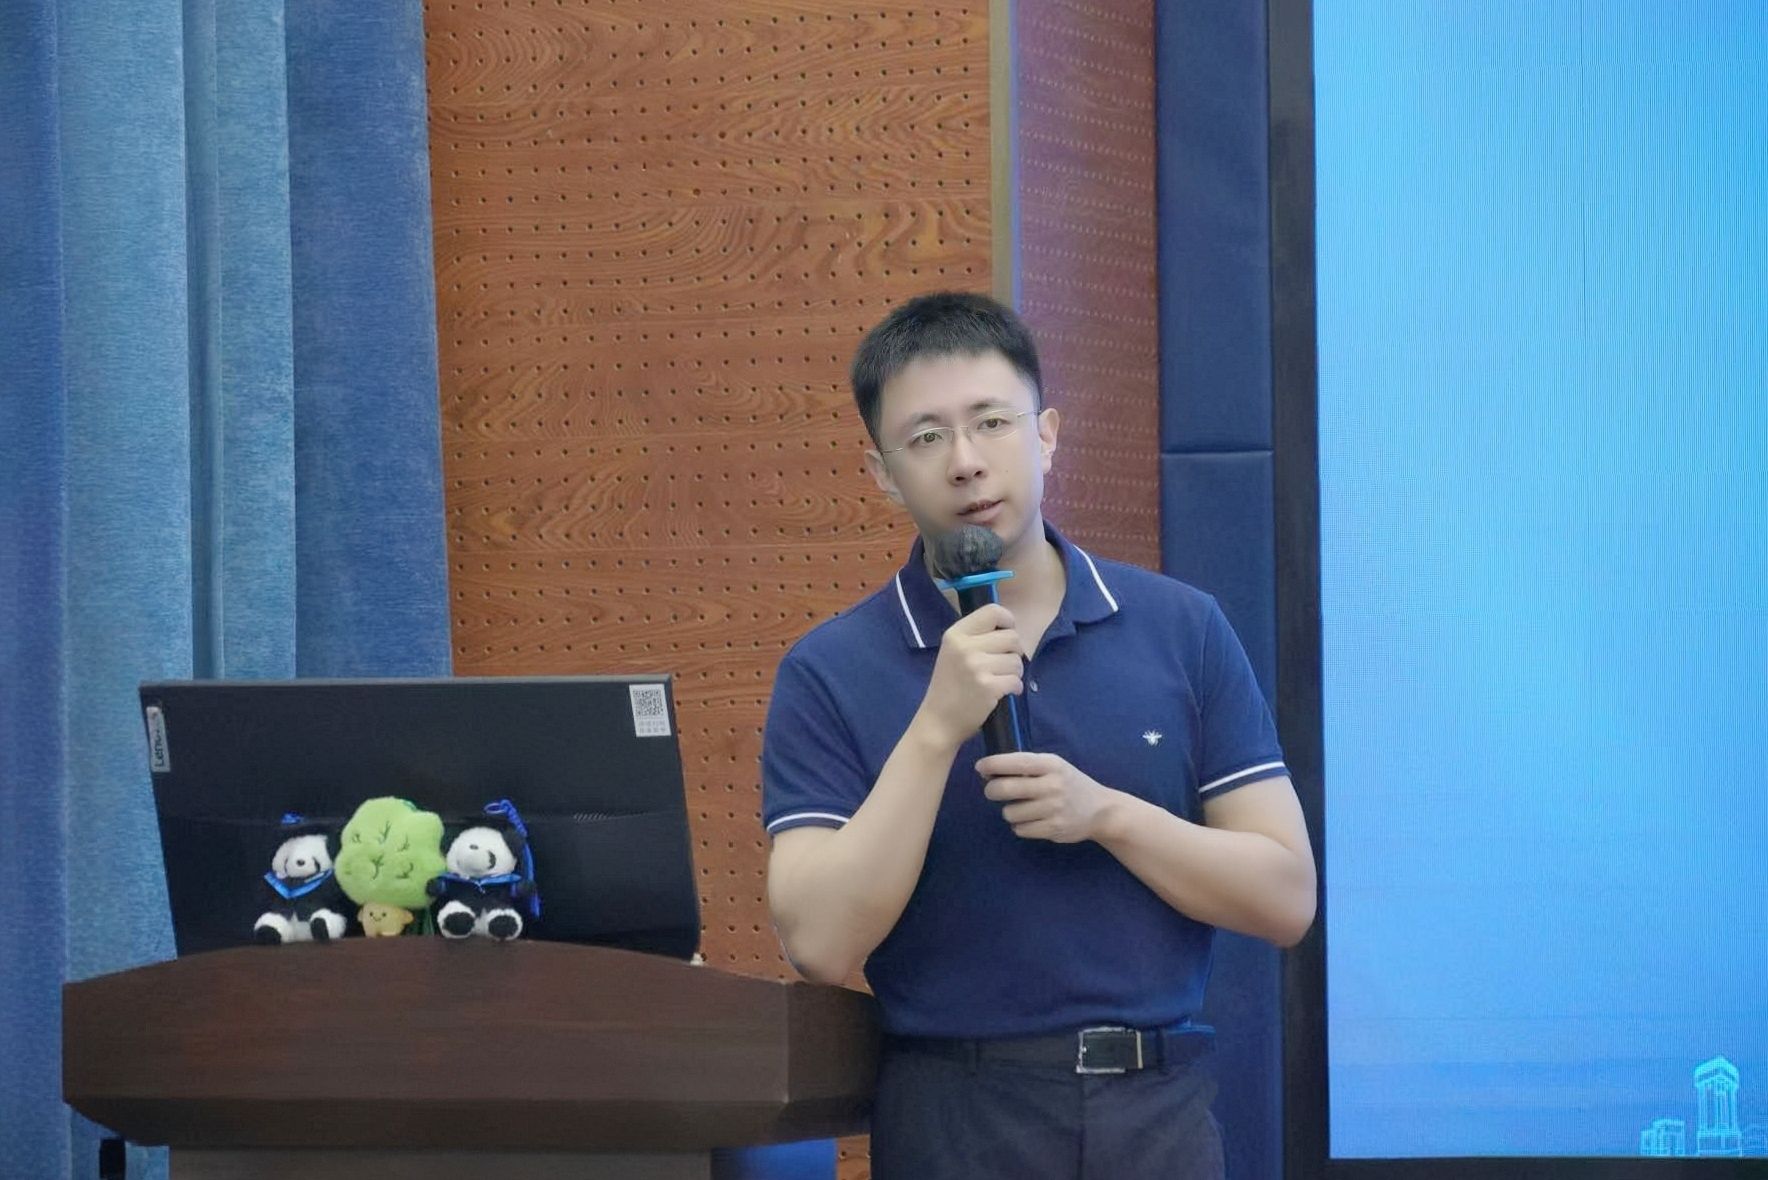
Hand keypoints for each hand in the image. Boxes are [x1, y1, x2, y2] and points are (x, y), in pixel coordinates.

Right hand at [915, 604, 1023, 748]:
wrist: (938, 721)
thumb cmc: (949, 686)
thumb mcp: (954, 653)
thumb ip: (977, 637)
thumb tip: (1011, 628)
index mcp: (956, 634)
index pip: (993, 611)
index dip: (1007, 621)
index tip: (1006, 634)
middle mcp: (965, 647)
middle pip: (1012, 637)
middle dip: (1014, 652)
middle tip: (1002, 665)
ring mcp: (976, 667)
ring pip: (1017, 660)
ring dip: (1014, 672)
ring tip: (999, 680)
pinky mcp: (988, 687)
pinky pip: (1016, 680)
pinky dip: (1014, 688)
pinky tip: (1002, 693)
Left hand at [978, 752, 1114, 842]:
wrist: (1101, 810)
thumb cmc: (1069, 784)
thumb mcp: (1054, 766)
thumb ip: (1028, 766)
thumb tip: (990, 770)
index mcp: (1051, 765)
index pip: (1015, 762)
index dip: (992, 764)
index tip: (980, 767)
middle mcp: (1052, 785)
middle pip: (1005, 789)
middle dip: (991, 790)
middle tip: (992, 791)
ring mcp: (1053, 809)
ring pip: (1009, 812)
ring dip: (1009, 811)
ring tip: (1021, 808)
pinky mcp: (1054, 829)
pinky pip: (1020, 829)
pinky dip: (1020, 826)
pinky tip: (1031, 820)